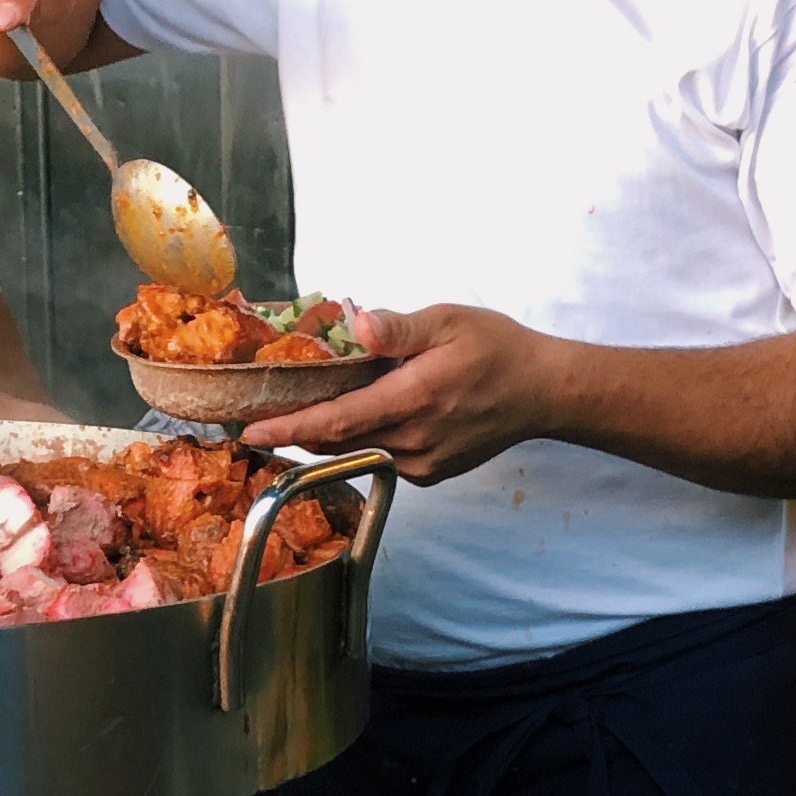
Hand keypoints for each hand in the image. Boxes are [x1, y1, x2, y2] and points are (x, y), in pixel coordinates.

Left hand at [256, 301, 563, 486]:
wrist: (543, 392)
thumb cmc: (498, 350)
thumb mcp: (449, 321)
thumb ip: (399, 328)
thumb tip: (358, 327)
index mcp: (413, 400)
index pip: (336, 422)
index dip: (289, 428)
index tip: (252, 432)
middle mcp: (413, 441)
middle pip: (336, 443)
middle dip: (295, 430)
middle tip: (259, 413)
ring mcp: (422, 464)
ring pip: (356, 452)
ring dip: (327, 435)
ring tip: (300, 411)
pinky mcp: (429, 473)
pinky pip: (380, 457)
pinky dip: (361, 439)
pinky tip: (362, 414)